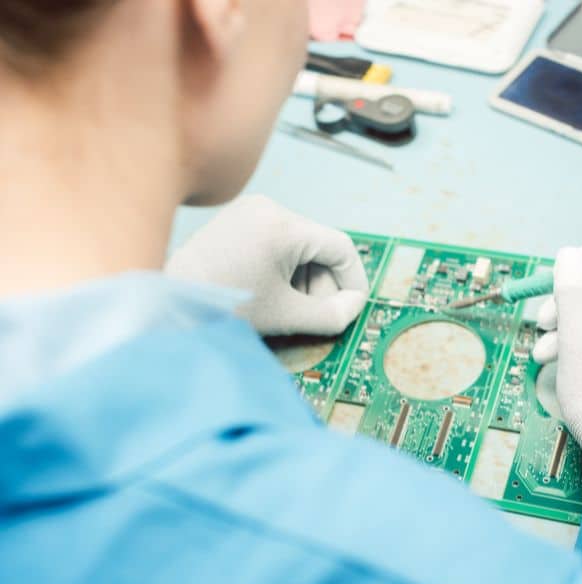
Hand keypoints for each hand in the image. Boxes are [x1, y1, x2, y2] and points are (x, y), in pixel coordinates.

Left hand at [166, 195, 367, 336]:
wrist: (167, 301)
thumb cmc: (223, 307)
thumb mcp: (286, 316)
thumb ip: (331, 316)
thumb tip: (353, 307)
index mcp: (282, 227)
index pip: (341, 248)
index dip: (353, 280)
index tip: (352, 306)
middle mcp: (269, 208)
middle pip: (320, 246)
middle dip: (323, 284)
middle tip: (315, 314)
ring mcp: (252, 210)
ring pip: (301, 245)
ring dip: (304, 278)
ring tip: (288, 306)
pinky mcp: (239, 218)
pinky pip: (279, 240)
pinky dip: (284, 267)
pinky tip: (271, 291)